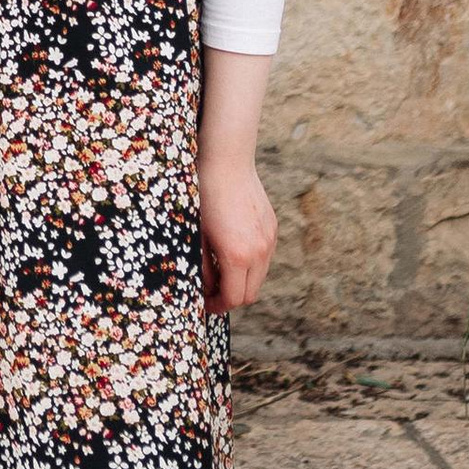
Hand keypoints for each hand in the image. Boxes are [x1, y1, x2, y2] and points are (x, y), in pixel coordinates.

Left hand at [198, 147, 276, 312]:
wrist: (226, 161)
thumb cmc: (203, 196)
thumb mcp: (195, 235)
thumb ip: (202, 268)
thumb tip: (205, 290)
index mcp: (237, 256)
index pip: (234, 298)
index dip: (217, 306)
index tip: (204, 305)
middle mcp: (259, 251)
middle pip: (250, 293)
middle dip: (231, 298)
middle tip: (211, 294)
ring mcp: (269, 239)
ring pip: (259, 276)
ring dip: (242, 280)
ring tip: (219, 271)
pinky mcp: (272, 228)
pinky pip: (264, 256)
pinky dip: (250, 263)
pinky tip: (231, 250)